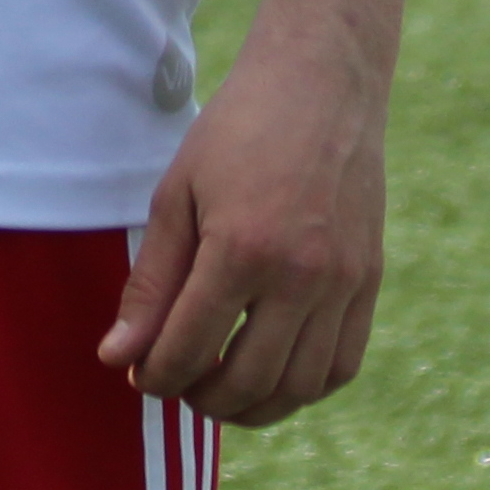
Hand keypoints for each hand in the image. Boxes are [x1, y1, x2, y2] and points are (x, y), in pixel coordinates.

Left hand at [97, 26, 389, 427]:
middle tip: (177, 384)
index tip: (140, 374)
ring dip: (252, 407)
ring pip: (298, 387)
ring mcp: (343, 283)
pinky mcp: (369, 280)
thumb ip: (151, 284)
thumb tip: (119, 358)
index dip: (156, 376)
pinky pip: (341, 365)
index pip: (190, 349)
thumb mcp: (177, 194)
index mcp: (241, 249)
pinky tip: (272, 375)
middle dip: (200, 398)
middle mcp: (301, 275)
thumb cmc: (238, 130)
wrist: (322, 82)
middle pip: (246, 382)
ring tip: (220, 389)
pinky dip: (303, 387)